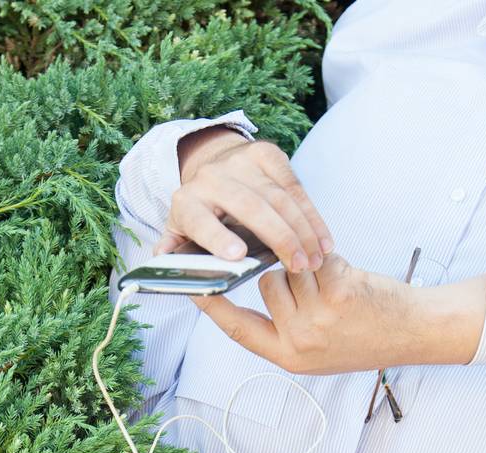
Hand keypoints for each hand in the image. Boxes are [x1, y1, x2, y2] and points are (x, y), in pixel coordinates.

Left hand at [160, 132, 333, 274]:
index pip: (201, 220)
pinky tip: (322, 239)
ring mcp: (241, 162)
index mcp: (186, 202)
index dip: (217, 237)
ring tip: (315, 259)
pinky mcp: (266, 154)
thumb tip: (162, 261)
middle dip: (279, 238)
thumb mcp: (181, 231)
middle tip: (298, 266)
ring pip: (279, 198)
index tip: (237, 256)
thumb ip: (175, 250)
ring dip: (303, 231)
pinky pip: (295, 187)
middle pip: (251, 207)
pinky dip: (312, 216)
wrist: (212, 164)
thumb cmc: (200, 211)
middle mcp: (212, 178)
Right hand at [189, 255, 485, 374]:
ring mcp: (317, 320)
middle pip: (265, 285)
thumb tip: (260, 283)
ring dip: (311, 265)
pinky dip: (332, 259)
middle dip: (287, 275)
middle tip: (317, 288)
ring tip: (335, 284)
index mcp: (287, 357)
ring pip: (290, 267)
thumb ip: (285, 325)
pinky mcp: (337, 296)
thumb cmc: (367, 335)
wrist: (415, 333)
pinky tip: (350, 276)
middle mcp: (298, 343)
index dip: (213, 308)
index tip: (193, 288)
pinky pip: (317, 259)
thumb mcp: (319, 347)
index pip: (237, 330)